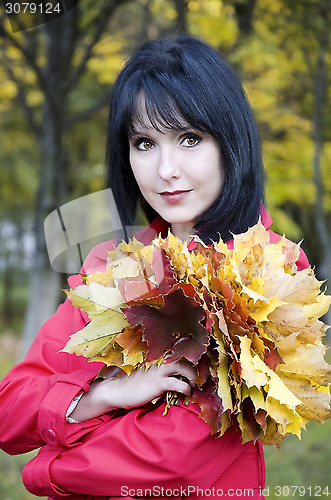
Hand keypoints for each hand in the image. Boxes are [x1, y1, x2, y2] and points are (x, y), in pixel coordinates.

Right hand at [69, 360, 196, 422]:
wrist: (118, 390)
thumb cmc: (135, 384)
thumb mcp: (151, 373)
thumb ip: (164, 370)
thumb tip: (182, 374)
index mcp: (159, 356)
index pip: (180, 351)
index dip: (193, 357)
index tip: (200, 367)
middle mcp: (160, 359)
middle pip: (186, 356)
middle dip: (196, 368)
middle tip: (197, 380)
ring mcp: (159, 370)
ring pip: (184, 366)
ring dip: (193, 376)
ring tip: (192, 385)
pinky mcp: (157, 382)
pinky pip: (177, 383)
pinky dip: (186, 388)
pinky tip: (186, 392)